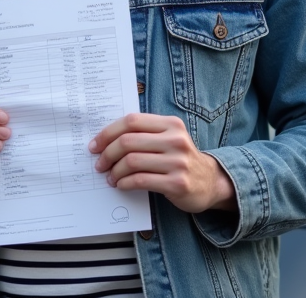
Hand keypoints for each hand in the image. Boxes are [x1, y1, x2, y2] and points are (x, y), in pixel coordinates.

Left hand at [89, 113, 236, 214]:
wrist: (210, 182)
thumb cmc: (179, 159)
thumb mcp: (168, 139)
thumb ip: (144, 134)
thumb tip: (106, 139)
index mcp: (170, 124)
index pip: (132, 121)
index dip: (108, 132)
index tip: (95, 145)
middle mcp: (176, 140)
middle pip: (128, 141)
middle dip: (107, 154)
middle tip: (100, 164)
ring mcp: (178, 161)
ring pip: (132, 161)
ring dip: (114, 171)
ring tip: (110, 177)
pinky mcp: (177, 183)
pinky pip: (141, 180)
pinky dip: (125, 183)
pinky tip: (121, 185)